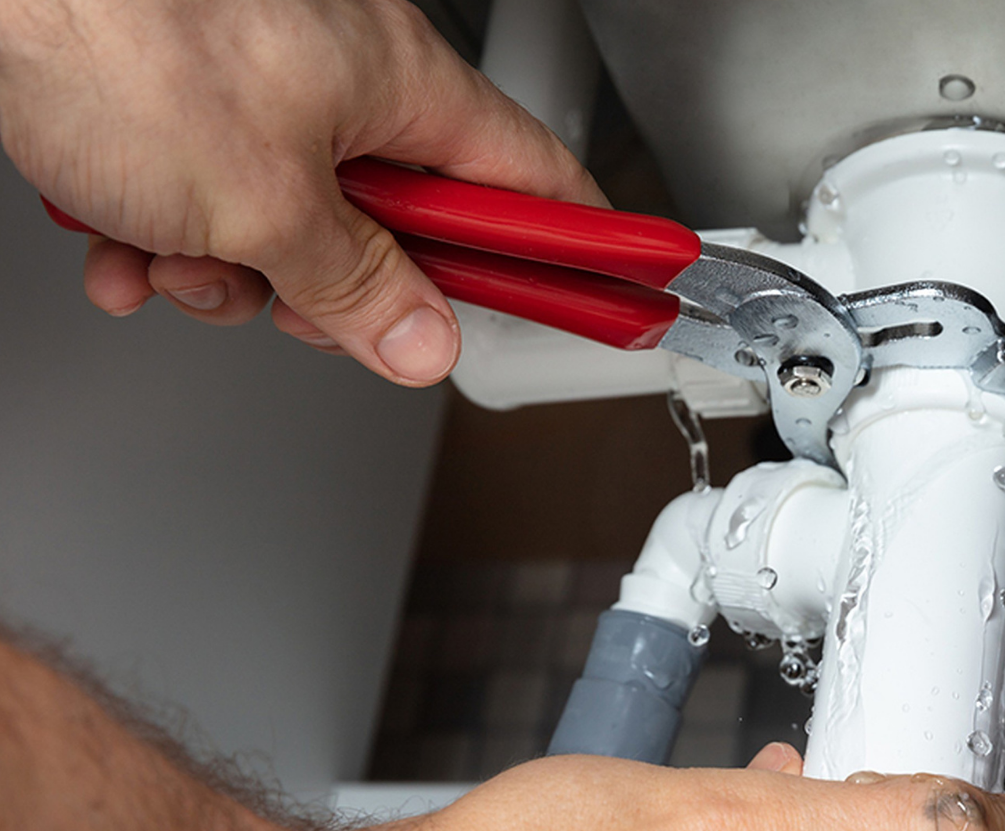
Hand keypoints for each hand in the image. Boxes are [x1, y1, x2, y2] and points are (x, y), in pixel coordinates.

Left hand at [0, 0, 604, 384]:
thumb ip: (358, 289)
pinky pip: (212, 198)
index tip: (607, 295)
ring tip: (177, 255)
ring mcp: (264, 87)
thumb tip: (423, 341)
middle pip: (404, 227)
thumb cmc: (113, 29)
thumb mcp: (261, 204)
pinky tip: (122, 241)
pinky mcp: (186, 101)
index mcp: (402, 85)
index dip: (574, 249)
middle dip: (344, 290)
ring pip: (294, 227)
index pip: (533, 184)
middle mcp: (344, 78)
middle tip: (311, 308)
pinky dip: (167, 235)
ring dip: (234, 272)